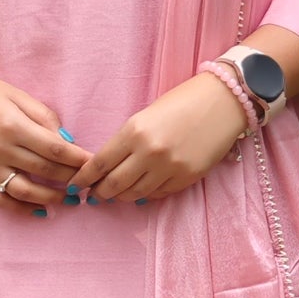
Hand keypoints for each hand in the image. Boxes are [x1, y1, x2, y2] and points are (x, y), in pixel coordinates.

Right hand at [0, 52, 86, 215]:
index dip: (79, 159)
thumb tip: (67, 139)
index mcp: (12, 125)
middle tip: (89, 183)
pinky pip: (0, 199)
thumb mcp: (15, 93)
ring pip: (26, 191)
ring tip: (70, 199)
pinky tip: (40, 210)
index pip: (55, 149)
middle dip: (72, 179)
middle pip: (45, 171)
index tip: (94, 165)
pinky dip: (21, 209)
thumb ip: (43, 116)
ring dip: (52, 198)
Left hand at [73, 73, 248, 204]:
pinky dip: (147, 195)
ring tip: (116, 195)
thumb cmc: (183, 101)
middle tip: (94, 195)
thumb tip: (109, 168)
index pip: (99, 163)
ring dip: (122, 197)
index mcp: (134, 131)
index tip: (74, 186)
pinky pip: (158, 194)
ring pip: (135, 194)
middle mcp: (149, 152)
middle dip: (100, 193)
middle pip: (114, 185)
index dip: (83, 179)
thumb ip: (127, 141)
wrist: (224, 101)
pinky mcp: (187, 178)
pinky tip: (142, 190)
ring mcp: (170, 168)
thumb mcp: (146, 115)